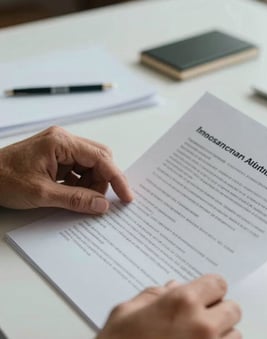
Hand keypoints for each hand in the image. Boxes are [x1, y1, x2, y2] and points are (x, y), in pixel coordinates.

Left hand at [0, 126, 132, 212]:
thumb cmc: (3, 179)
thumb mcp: (42, 193)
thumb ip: (76, 199)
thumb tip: (102, 205)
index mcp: (62, 142)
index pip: (101, 158)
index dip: (117, 178)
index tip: (127, 196)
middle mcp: (64, 140)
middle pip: (99, 158)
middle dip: (104, 180)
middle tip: (100, 201)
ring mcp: (61, 147)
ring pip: (91, 165)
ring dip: (91, 184)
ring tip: (80, 199)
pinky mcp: (57, 156)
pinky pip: (79, 169)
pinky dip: (81, 183)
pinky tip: (72, 194)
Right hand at [97, 274, 241, 338]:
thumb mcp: (126, 313)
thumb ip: (153, 295)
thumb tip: (174, 286)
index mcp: (182, 302)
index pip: (218, 283)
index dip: (210, 289)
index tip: (203, 296)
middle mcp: (203, 325)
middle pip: (233, 309)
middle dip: (219, 311)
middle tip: (200, 319)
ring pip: (235, 336)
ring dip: (222, 336)